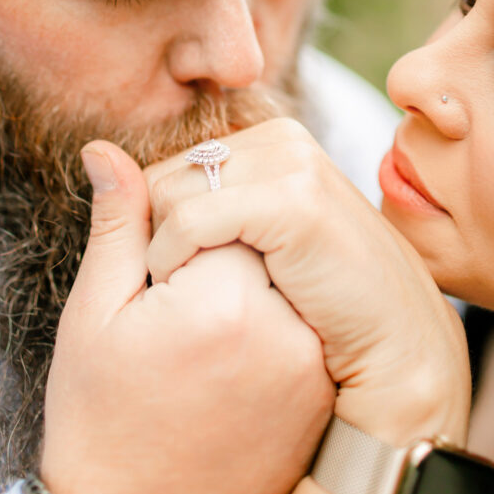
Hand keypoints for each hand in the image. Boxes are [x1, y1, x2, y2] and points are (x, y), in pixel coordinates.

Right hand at [40, 139, 333, 493]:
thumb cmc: (99, 423)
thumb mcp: (95, 316)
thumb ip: (117, 224)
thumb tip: (103, 150)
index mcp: (222, 301)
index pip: (214, 204)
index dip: (172, 222)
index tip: (151, 271)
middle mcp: (283, 327)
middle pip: (253, 228)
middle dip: (212, 239)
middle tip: (172, 299)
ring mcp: (308, 361)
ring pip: (279, 265)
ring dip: (240, 268)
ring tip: (197, 330)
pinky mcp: (317, 386)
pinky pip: (296, 309)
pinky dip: (263, 308)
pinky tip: (224, 348)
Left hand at [146, 119, 470, 449]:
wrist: (398, 353)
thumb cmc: (322, 308)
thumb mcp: (249, 247)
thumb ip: (193, 201)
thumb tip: (95, 149)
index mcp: (272, 141)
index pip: (172, 170)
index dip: (165, 228)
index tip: (192, 278)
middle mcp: (281, 140)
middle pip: (165, 178)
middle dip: (164, 237)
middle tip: (196, 293)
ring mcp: (291, 165)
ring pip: (169, 195)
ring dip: (167, 253)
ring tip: (205, 298)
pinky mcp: (293, 203)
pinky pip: (190, 222)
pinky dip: (175, 261)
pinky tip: (196, 300)